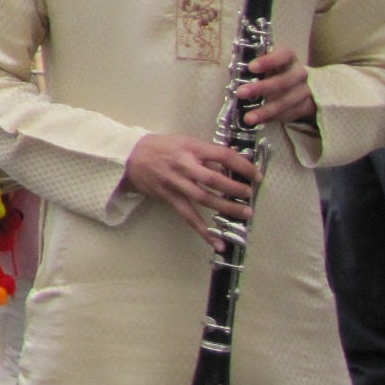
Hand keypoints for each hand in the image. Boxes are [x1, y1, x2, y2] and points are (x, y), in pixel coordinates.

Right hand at [122, 132, 260, 249]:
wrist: (128, 156)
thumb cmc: (161, 147)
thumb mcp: (185, 142)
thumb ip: (206, 155)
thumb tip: (230, 168)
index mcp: (190, 148)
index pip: (222, 155)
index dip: (242, 165)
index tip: (256, 174)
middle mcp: (183, 165)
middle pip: (213, 179)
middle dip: (235, 188)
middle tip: (249, 194)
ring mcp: (175, 183)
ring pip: (204, 198)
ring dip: (226, 208)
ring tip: (244, 213)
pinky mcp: (168, 197)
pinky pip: (188, 216)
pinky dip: (203, 231)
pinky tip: (217, 243)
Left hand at [237, 46, 313, 126]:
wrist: (301, 85)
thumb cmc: (275, 70)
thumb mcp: (268, 63)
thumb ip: (255, 65)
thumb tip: (233, 72)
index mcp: (289, 58)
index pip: (283, 55)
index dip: (268, 61)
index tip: (251, 67)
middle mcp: (299, 74)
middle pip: (283, 81)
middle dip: (261, 88)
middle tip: (240, 93)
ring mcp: (305, 91)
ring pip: (286, 102)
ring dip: (266, 111)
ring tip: (248, 118)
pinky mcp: (305, 107)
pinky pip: (289, 114)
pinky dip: (272, 119)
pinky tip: (259, 122)